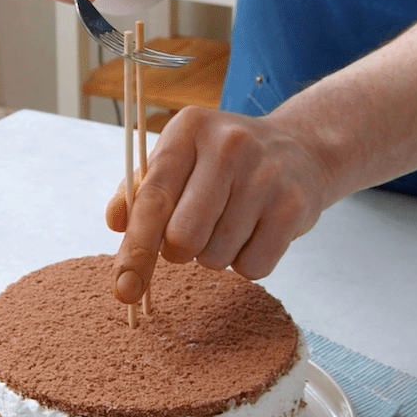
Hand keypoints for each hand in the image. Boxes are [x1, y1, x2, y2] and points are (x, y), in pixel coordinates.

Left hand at [105, 106, 327, 302]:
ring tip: (230, 222)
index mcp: (189, 129)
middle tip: (192, 233)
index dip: (135, 248)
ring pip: (216, 257)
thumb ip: (141, 189)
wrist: (301, 147)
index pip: (152, 198)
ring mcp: (265, 175)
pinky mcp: (294, 206)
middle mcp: (229, 146)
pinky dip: (246, 263)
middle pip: (183, 237)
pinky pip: (253, 267)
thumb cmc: (224, 160)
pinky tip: (254, 232)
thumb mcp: (180, 156)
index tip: (124, 286)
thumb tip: (115, 223)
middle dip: (179, 251)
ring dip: (214, 255)